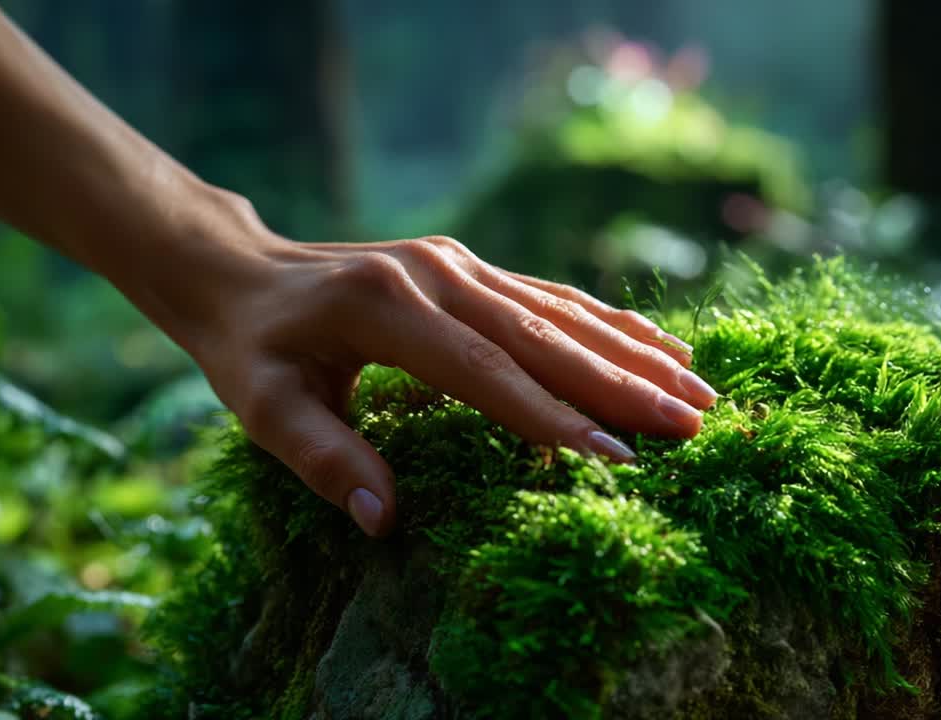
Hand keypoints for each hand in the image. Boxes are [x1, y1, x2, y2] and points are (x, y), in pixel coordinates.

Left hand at [186, 214, 716, 537]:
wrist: (242, 271)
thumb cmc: (254, 350)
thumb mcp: (265, 409)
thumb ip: (325, 460)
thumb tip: (385, 521)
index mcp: (385, 307)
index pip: (485, 372)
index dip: (551, 418)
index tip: (617, 459)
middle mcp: (433, 273)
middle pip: (543, 334)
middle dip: (622, 383)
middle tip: (693, 426)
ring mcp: (457, 263)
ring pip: (560, 310)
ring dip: (632, 351)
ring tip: (699, 390)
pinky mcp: (468, 266)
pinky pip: (550, 295)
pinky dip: (607, 322)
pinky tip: (657, 345)